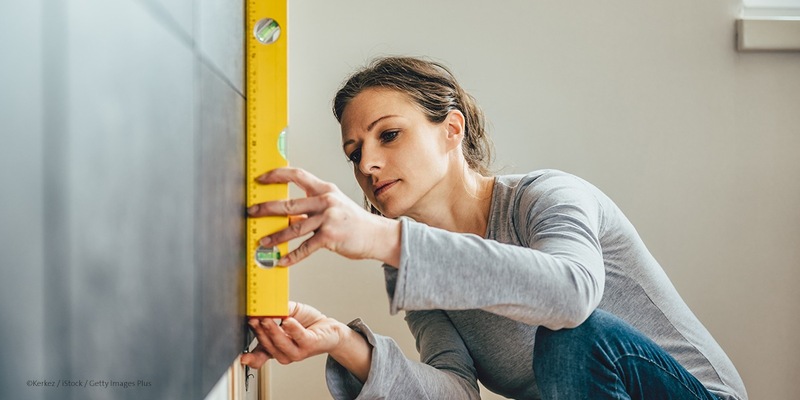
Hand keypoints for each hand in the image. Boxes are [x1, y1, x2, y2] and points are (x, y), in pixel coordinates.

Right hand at [241, 302, 343, 367]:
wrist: (327, 328)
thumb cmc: (305, 323)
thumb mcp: (286, 315)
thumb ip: (275, 311)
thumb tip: (265, 305)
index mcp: (274, 347)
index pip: (258, 356)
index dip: (250, 358)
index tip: (242, 357)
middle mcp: (283, 353)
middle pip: (267, 345)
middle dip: (259, 331)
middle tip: (254, 318)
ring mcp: (296, 351)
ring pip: (280, 343)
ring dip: (273, 330)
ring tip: (267, 318)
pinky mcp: (309, 345)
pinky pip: (299, 337)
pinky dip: (292, 328)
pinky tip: (288, 320)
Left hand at [247, 167, 399, 266]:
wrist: (377, 235)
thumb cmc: (353, 222)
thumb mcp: (335, 206)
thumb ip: (313, 206)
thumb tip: (287, 214)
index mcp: (325, 189)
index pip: (297, 175)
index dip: (276, 174)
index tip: (260, 178)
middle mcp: (326, 201)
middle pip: (289, 203)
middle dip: (266, 208)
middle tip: (252, 212)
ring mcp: (328, 219)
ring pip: (294, 228)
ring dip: (276, 237)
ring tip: (263, 242)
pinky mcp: (330, 237)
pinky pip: (305, 248)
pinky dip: (291, 256)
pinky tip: (281, 260)